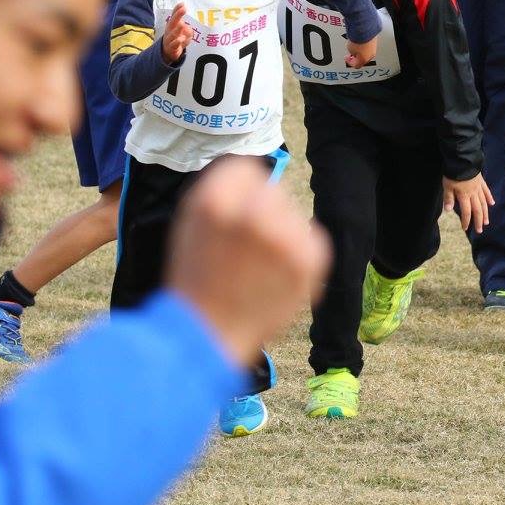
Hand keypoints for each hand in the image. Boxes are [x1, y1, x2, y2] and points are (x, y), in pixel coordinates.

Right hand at [161, 3, 193, 62]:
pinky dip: (177, 42)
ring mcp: (169, 38)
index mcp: (172, 25)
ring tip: (182, 24)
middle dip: (178, 15)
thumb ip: (187, 28)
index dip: (177, 9)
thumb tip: (188, 28)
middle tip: (183, 9)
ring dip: (178, 29)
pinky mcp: (171, 47)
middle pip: (172, 22)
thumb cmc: (176, 38)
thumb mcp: (181, 31)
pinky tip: (181, 39)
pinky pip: (174, 44)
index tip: (182, 4)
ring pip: (173, 33)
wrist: (168, 51)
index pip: (174, 15)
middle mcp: (169, 30)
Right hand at [166, 157, 330, 364]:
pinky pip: (313, 238)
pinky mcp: (309, 261)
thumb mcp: (191, 222)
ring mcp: (285, 237)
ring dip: (283, 232)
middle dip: (262, 212)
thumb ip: (223, 192)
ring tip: (260, 266)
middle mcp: (253, 212)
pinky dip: (301, 253)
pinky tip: (278, 275)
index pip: (245, 169)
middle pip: (273, 190)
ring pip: (294, 214)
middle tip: (246, 248)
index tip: (233, 217)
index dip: (239, 194)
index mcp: (215, 199)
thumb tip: (258, 178)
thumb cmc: (196, 280)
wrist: (207, 335)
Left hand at [345, 35, 377, 67]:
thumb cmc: (357, 38)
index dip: (350, 62)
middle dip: (356, 57)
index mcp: (363, 59)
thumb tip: (353, 51)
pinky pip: (369, 47)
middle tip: (351, 54)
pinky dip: (364, 47)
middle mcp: (370, 55)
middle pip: (362, 60)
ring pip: (366, 54)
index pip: (356, 66)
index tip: (347, 58)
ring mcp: (374, 49)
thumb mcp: (350, 48)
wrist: (364, 29)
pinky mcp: (375, 42)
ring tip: (355, 46)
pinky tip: (360, 42)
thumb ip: (351, 52)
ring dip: (361, 52)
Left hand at [443, 173, 493, 233]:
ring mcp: (479, 188)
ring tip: (487, 222)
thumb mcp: (447, 186)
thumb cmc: (453, 174)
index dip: (466, 221)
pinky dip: (489, 198)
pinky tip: (492, 203)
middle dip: (478, 221)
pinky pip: (486, 191)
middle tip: (480, 230)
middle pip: (477, 210)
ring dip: (485, 213)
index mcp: (464, 196)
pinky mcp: (481, 181)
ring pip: (484, 203)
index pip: (466, 212)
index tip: (465, 228)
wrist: (463, 160)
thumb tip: (447, 210)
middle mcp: (473, 194)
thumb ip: (448, 198)